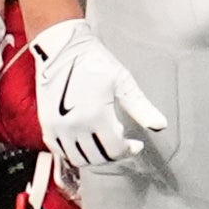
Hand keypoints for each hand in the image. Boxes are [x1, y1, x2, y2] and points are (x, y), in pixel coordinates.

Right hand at [27, 16, 168, 171]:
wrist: (62, 49)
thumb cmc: (94, 61)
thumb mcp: (123, 82)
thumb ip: (141, 107)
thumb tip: (161, 125)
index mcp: (95, 116)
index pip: (114, 150)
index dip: (128, 150)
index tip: (136, 145)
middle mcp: (74, 126)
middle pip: (98, 157)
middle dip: (114, 154)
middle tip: (122, 143)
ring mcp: (57, 127)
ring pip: (79, 159)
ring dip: (95, 156)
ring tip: (105, 143)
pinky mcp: (47, 124)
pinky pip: (61, 151)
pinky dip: (75, 152)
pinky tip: (86, 141)